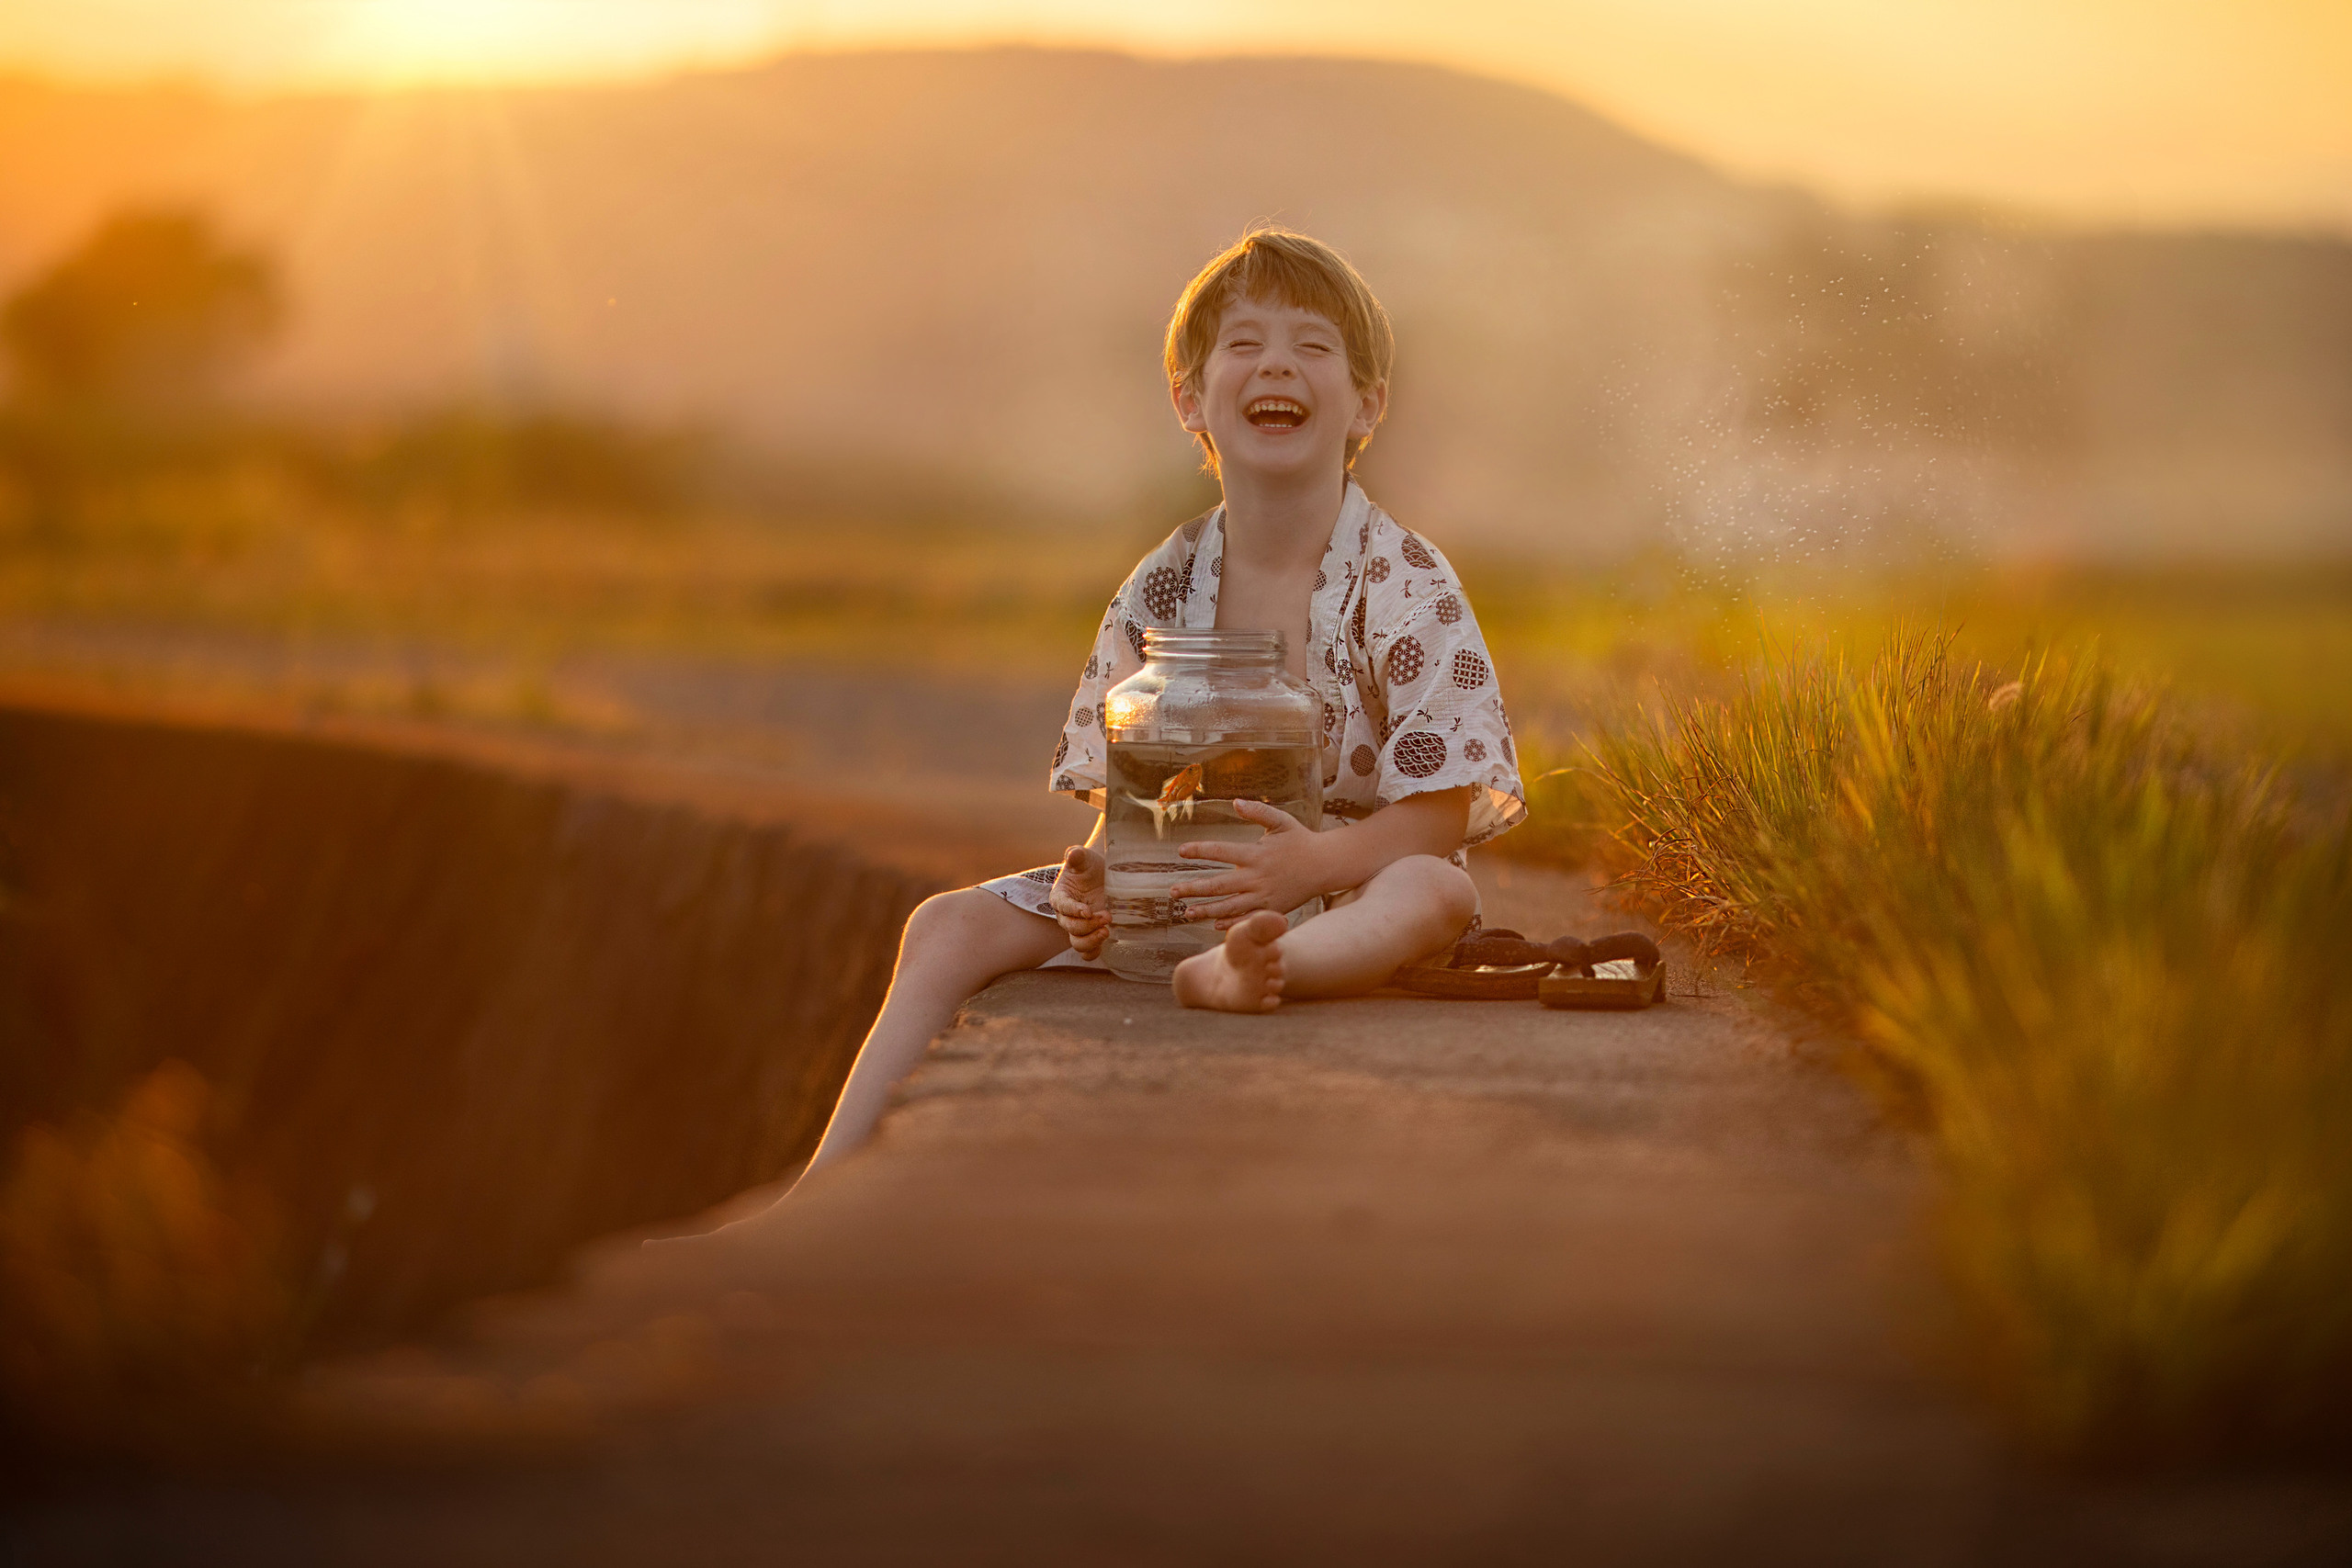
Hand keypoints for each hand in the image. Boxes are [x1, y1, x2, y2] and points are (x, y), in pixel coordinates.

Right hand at [1050, 844, 1109, 958]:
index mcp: (1060, 896)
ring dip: (1091, 940)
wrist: (1103, 874)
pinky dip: (1093, 951)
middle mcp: (1067, 915)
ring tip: (1107, 931)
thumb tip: (1073, 854)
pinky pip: (1087, 951)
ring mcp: (1079, 926)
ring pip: (1078, 943)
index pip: (1062, 906)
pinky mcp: (1091, 934)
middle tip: (1107, 916)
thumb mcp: (1084, 857)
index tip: (1088, 911)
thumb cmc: (1089, 865)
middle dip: (1088, 925)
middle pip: (1071, 927)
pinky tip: (1106, 943)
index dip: (1074, 910)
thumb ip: (1076, 855)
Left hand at [1171, 800, 1330, 927]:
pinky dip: (1230, 923)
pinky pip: (1246, 919)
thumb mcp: (1281, 821)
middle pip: (1219, 885)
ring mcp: (1263, 897)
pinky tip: (1213, 923)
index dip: (1200, 850)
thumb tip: (1235, 801)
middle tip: (1173, 891)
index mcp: (1256, 854)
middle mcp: (1257, 877)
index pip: (1221, 851)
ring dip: (1206, 910)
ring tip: (1186, 912)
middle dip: (1194, 888)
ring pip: (1229, 906)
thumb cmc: (1301, 840)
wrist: (1326, 866)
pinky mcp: (1271, 910)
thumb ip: (1258, 811)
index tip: (1181, 851)